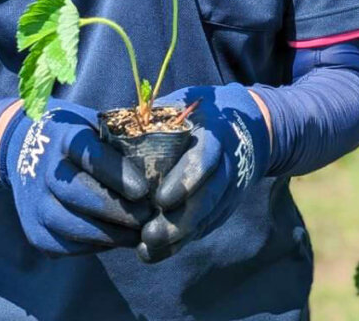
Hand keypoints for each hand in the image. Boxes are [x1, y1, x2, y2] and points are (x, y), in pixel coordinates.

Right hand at [0, 97, 154, 256]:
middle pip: (80, 195)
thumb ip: (121, 139)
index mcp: (64, 137)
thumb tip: (165, 155)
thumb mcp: (95, 124)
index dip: (117, 174)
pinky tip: (115, 239)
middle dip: (118, 210)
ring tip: (138, 233)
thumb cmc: (77, 135)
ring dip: (110, 234)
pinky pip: (67, 246)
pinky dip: (95, 246)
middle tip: (147, 215)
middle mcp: (43, 169)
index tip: (143, 189)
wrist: (25, 149)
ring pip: (73, 225)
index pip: (89, 155)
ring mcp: (35, 203)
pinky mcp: (34, 232)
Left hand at [137, 83, 271, 263]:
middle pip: (207, 198)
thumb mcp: (183, 104)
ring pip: (206, 218)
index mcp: (214, 134)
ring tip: (146, 250)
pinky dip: (182, 242)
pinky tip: (156, 252)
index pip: (203, 160)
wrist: (248, 126)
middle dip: (179, 222)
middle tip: (149, 236)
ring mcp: (230, 189)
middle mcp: (227, 165)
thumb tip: (110, 131)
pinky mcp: (225, 206)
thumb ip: (154, 118)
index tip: (159, 200)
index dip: (184, 181)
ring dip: (177, 239)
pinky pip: (205, 227)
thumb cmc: (202, 112)